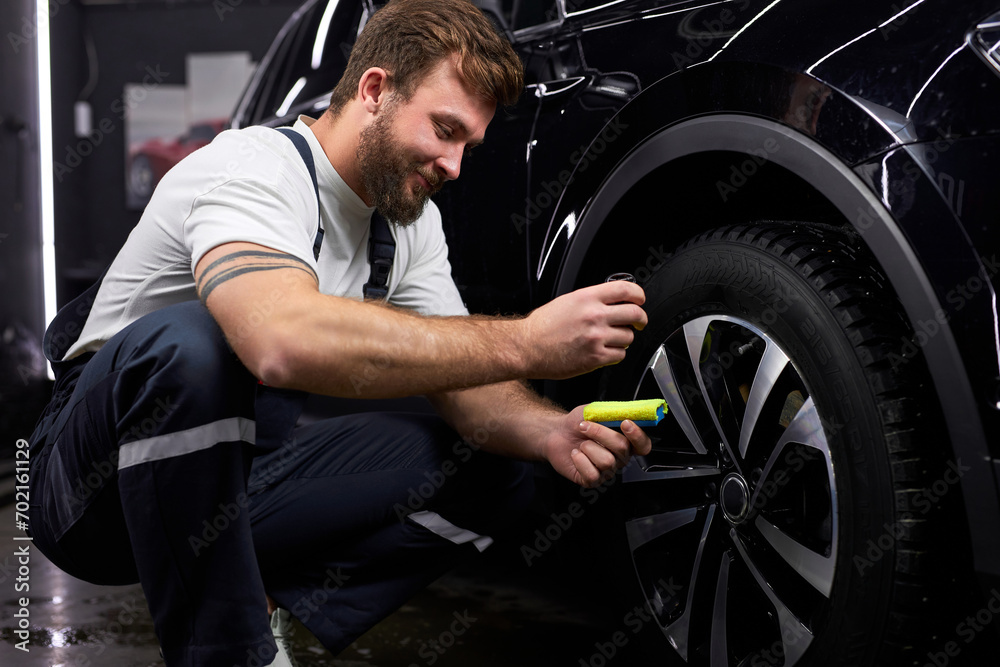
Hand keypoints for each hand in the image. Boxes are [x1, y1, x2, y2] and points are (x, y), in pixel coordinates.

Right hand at [521, 282, 646, 379]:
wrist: (527, 347)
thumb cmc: (542, 327)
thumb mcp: (567, 302)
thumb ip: (591, 300)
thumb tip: (612, 302)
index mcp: (587, 298)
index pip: (626, 290)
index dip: (639, 295)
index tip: (640, 300)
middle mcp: (594, 316)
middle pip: (635, 313)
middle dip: (641, 319)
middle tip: (638, 322)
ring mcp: (596, 337)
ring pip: (629, 337)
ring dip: (624, 339)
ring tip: (611, 339)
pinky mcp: (595, 358)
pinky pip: (620, 355)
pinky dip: (616, 354)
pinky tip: (604, 351)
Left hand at [542, 405, 652, 487]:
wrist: (556, 433)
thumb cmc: (577, 423)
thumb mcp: (595, 411)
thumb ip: (614, 412)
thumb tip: (629, 411)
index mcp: (625, 441)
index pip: (643, 445)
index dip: (638, 436)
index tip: (625, 423)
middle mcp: (619, 458)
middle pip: (623, 449)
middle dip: (601, 433)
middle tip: (584, 426)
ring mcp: (606, 471)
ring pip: (607, 462)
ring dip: (588, 448)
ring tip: (581, 444)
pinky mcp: (592, 480)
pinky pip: (592, 474)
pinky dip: (580, 461)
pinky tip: (576, 455)